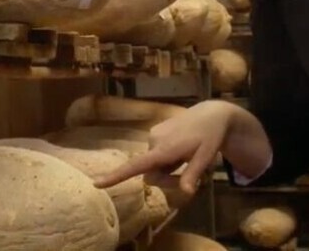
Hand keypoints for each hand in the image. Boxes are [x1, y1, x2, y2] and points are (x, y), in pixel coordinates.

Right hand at [92, 100, 270, 195]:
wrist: (211, 114)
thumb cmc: (210, 137)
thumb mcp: (205, 157)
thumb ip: (192, 174)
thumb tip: (186, 192)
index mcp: (163, 148)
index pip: (136, 165)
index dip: (117, 176)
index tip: (97, 183)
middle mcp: (153, 141)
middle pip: (151, 174)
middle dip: (168, 180)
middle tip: (193, 178)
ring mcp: (153, 135)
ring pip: (153, 165)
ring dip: (168, 169)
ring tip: (189, 158)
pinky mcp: (155, 133)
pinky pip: (156, 155)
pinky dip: (167, 159)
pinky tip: (183, 150)